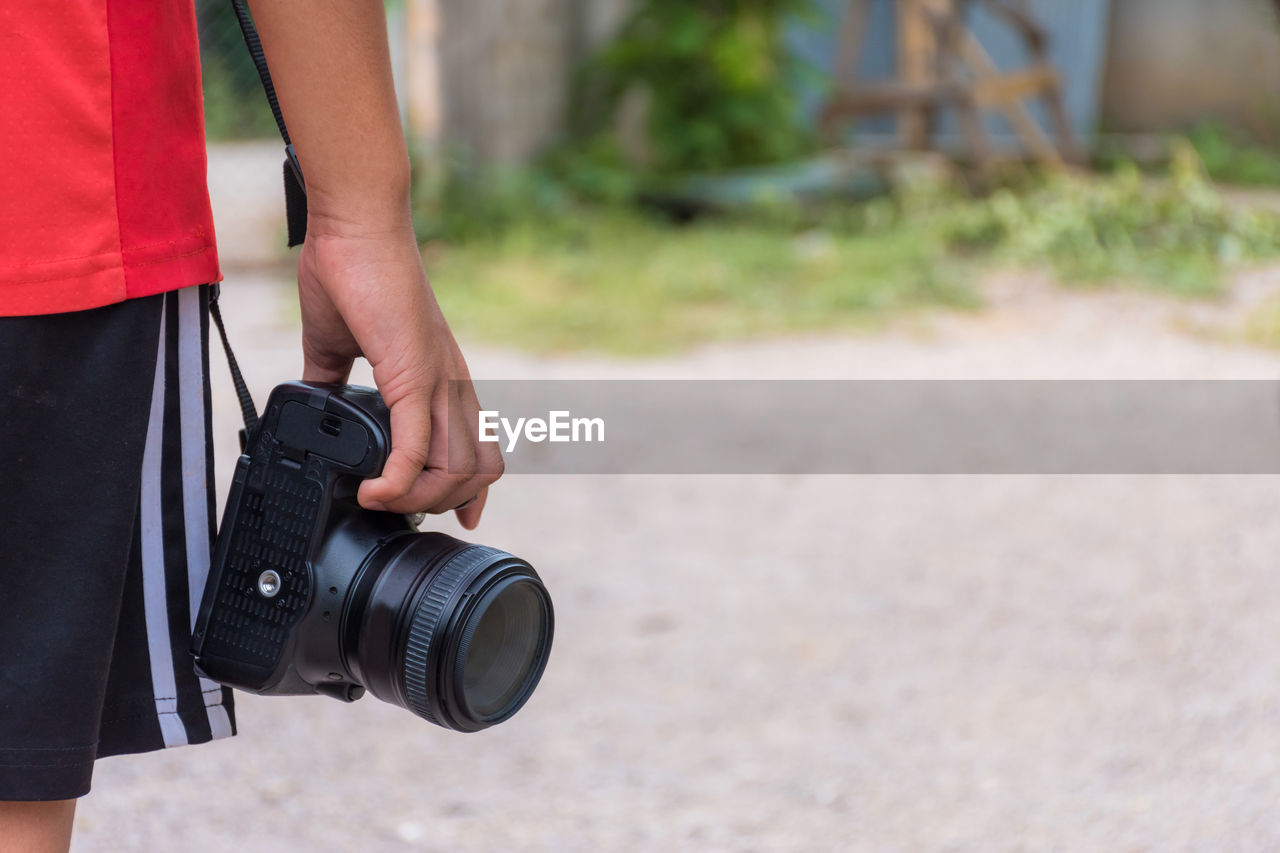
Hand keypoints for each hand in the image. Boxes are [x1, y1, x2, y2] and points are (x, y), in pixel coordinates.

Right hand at [295, 218, 501, 528]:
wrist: (354, 228)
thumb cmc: (351, 272)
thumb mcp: (338, 343)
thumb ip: (333, 379)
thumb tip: (315, 404)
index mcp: (442, 378)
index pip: (480, 447)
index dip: (472, 490)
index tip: (454, 517)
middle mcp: (452, 384)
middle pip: (478, 470)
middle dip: (440, 504)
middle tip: (395, 510)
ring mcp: (440, 381)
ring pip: (456, 469)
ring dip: (417, 502)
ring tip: (379, 501)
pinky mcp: (414, 376)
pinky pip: (417, 450)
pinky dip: (395, 483)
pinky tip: (372, 492)